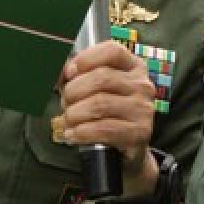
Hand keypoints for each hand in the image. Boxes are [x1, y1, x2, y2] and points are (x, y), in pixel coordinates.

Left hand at [60, 41, 157, 192]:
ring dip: (75, 113)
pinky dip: (81, 132)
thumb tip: (60, 71)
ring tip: (68, 120)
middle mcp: (142, 85)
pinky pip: (103, 129)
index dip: (86, 59)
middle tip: (65, 103)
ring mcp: (143, 109)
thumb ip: (79, 76)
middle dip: (74, 91)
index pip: (112, 50)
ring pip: (100, 103)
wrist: (126, 152)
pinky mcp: (139, 133)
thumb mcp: (96, 90)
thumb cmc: (107, 115)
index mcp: (133, 67)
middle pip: (101, 78)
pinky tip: (73, 134)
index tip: (69, 73)